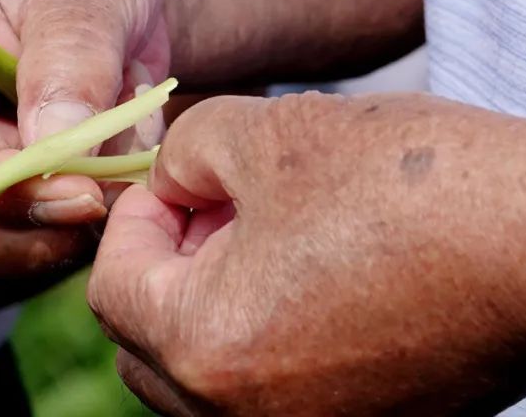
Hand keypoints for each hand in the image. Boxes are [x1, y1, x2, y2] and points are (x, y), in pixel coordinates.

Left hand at [88, 92, 525, 414]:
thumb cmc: (414, 185)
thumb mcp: (267, 135)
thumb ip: (182, 155)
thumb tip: (165, 180)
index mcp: (208, 350)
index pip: (112, 290)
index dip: (135, 221)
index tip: (176, 182)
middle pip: (147, 346)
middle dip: (166, 268)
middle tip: (215, 209)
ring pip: (204, 377)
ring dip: (211, 304)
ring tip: (269, 235)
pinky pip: (272, 393)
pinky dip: (266, 338)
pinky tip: (313, 274)